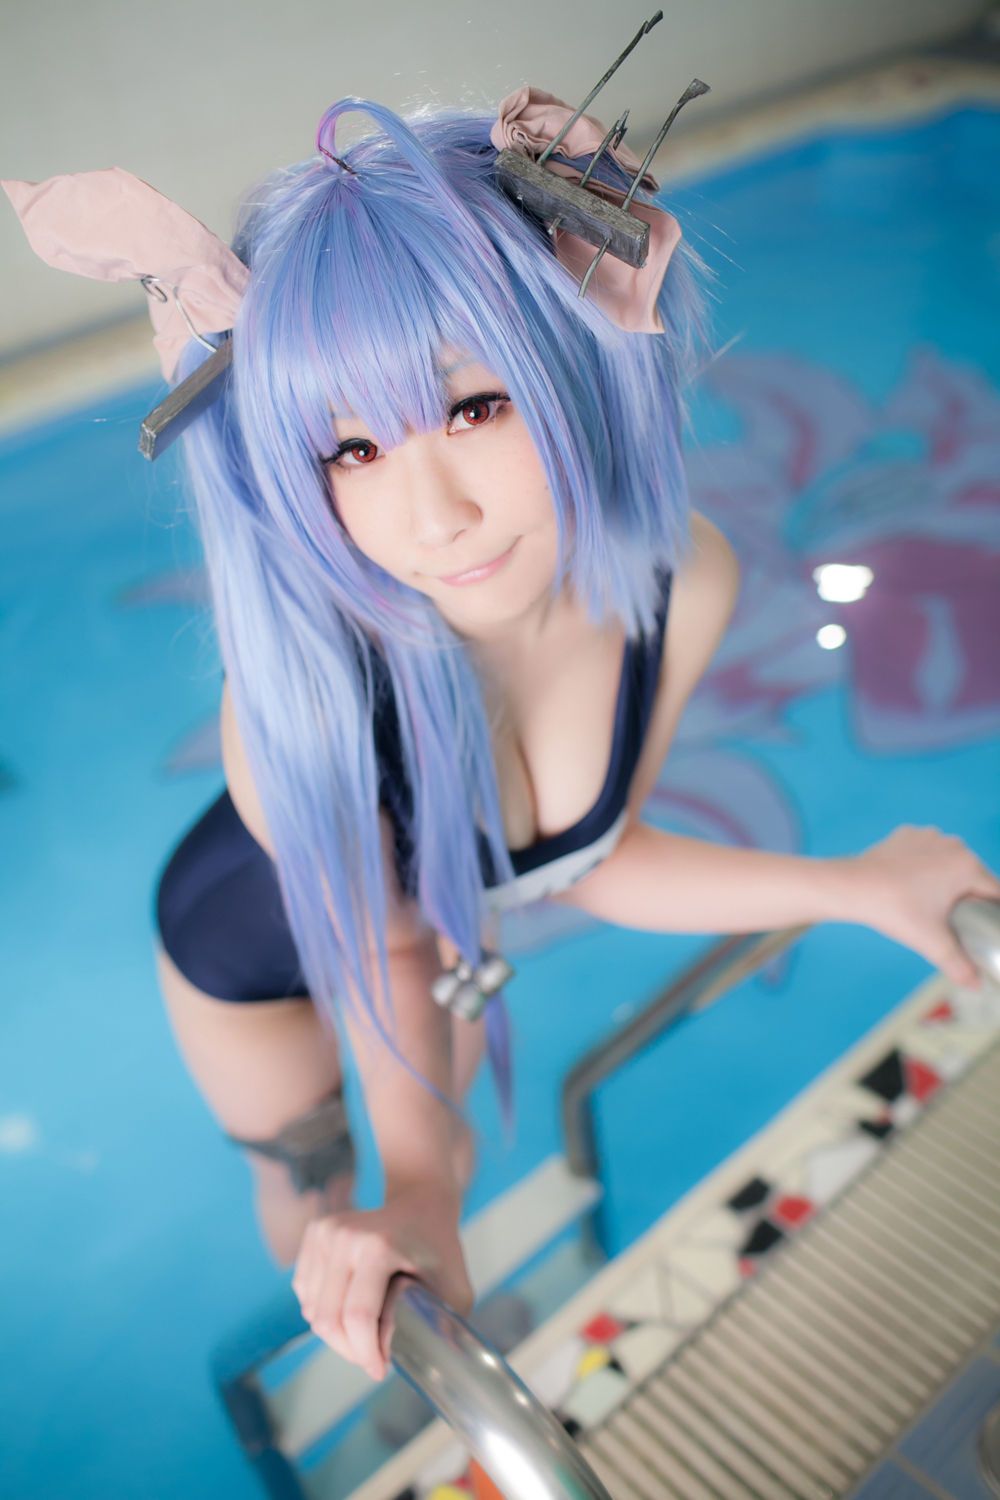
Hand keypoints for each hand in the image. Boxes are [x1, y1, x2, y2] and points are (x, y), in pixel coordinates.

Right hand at [291, 1185, 472, 1381]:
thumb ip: (436, 1328)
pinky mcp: (314, 1233)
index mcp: (379, 1246)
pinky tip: (349, 1306)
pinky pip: (305, 1293)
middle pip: (329, 1319)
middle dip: (349, 1350)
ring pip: (312, 1311)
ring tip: (366, 1330)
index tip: (381, 1370)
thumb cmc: (441, 1249)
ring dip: (337, 1334)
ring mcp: (326, 1232)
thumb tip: (403, 1358)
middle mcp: (345, 1236)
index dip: (366, 1353)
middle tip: (372, 1358)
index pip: (358, 1316)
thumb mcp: (454, 1291)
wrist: (421, 1201)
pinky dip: (324, 1312)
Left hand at [840, 825, 999, 987]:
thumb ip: (959, 966)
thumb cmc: (894, 911)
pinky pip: (927, 852)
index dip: (991, 912)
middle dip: (970, 896)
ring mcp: (929, 836)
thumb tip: (976, 985)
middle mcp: (953, 845)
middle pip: (974, 876)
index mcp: (967, 866)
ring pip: (950, 861)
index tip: (982, 925)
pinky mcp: (908, 835)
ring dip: (948, 879)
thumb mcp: (932, 943)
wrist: (852, 887)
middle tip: (956, 919)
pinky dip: (924, 865)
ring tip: (934, 903)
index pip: (995, 892)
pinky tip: (914, 882)